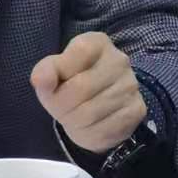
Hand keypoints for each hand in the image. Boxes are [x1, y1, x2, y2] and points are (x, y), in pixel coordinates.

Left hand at [29, 32, 147, 154]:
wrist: (96, 107)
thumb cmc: (70, 83)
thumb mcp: (53, 72)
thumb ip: (45, 71)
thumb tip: (41, 79)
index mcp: (97, 43)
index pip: (78, 54)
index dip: (57, 74)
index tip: (50, 85)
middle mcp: (119, 61)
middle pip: (80, 88)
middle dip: (60, 105)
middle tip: (59, 108)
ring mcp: (131, 86)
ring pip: (90, 113)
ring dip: (73, 121)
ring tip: (73, 116)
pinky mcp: (136, 110)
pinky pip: (104, 129)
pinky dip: (88, 134)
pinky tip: (89, 126)